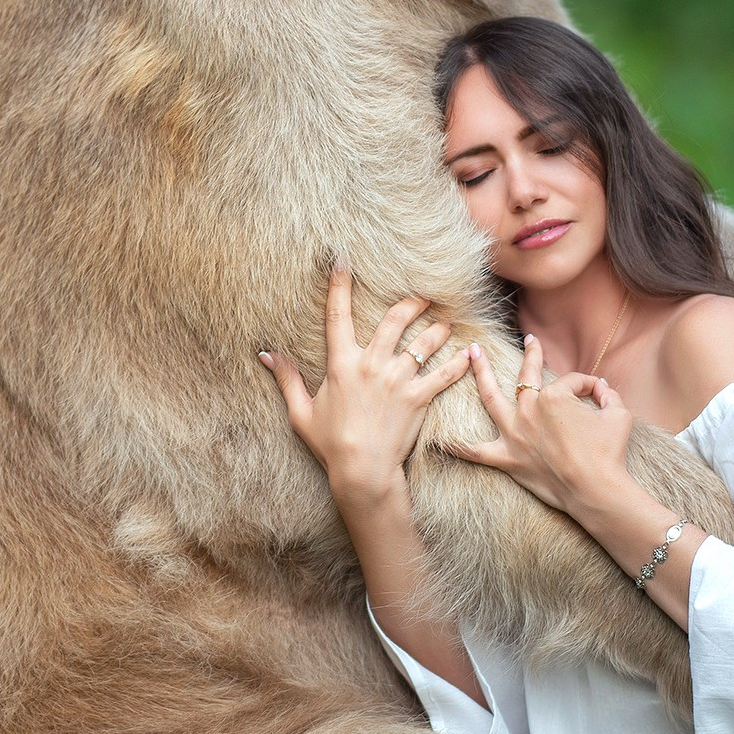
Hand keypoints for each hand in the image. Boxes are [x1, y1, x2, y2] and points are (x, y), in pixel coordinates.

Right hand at [260, 266, 467, 504]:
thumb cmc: (330, 444)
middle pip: (395, 320)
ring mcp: (398, 380)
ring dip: (437, 328)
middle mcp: (372, 365)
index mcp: (342, 364)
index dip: (340, 286)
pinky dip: (458, 362)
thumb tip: (265, 354)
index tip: (343, 262)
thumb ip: (286, 379)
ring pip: (423, 342)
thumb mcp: (301, 412)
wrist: (362, 471)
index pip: (337, 316)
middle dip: (411, 302)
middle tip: (423, 294)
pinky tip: (468, 352)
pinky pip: (443, 374)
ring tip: (447, 321)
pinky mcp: (418, 398)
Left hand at [450, 334, 636, 518]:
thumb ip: (607, 394)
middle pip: (526, 376)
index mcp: (553, 395)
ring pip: (490, 398)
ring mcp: (514, 433)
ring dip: (480, 373)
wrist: (597, 490)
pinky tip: (439, 440)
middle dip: (530, 356)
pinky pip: (477, 452)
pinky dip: (458, 447)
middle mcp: (528, 409)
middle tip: (529, 342)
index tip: (597, 394)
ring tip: (470, 354)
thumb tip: (600, 386)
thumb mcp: (618, 413)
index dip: (587, 386)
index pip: (571, 381)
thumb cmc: (609, 452)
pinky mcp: (508, 459)